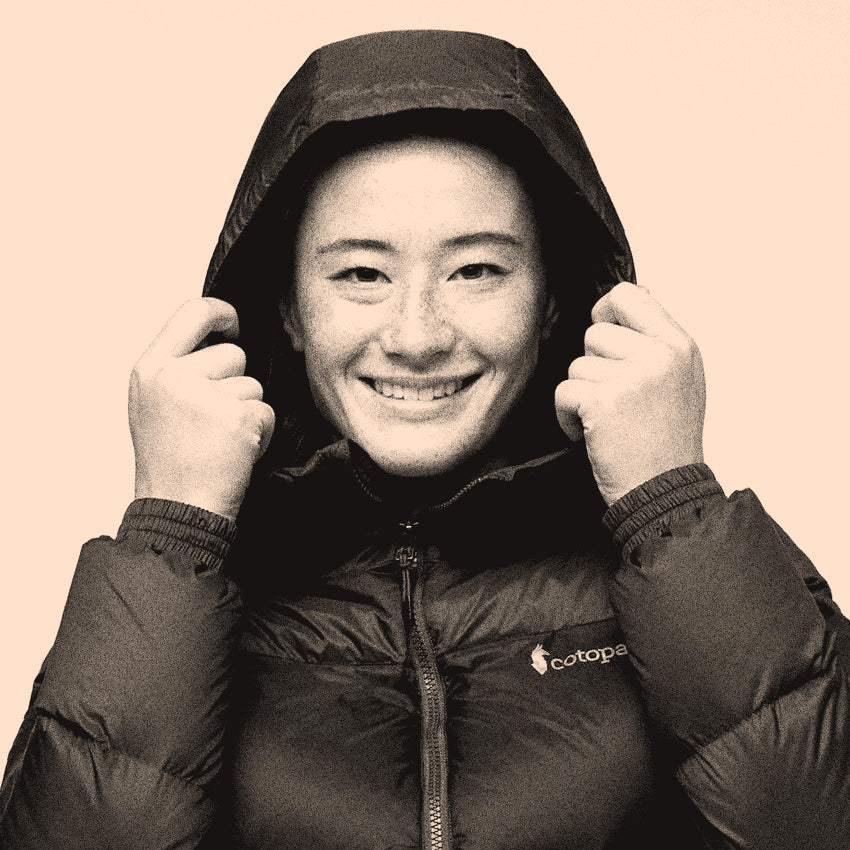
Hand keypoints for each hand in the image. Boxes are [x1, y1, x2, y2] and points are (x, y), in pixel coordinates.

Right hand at [129, 298, 275, 520]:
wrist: (176, 510)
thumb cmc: (170, 463)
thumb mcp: (154, 403)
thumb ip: (180, 368)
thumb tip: (220, 337)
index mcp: (150, 368)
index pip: (193, 311)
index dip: (222, 314)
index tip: (234, 327)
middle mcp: (174, 377)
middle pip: (234, 354)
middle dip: (236, 384)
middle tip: (213, 423)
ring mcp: (206, 397)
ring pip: (254, 385)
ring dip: (248, 412)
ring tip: (221, 441)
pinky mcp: (237, 419)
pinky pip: (267, 411)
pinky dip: (261, 433)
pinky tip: (236, 453)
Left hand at [554, 282, 705, 505]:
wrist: (665, 495)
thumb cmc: (666, 444)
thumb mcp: (679, 381)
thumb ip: (652, 342)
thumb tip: (616, 302)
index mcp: (680, 345)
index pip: (628, 295)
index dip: (606, 313)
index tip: (605, 345)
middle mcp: (660, 355)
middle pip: (594, 333)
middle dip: (593, 367)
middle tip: (615, 402)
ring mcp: (633, 376)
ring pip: (576, 365)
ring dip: (581, 396)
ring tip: (608, 423)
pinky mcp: (604, 400)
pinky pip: (563, 392)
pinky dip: (568, 417)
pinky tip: (593, 436)